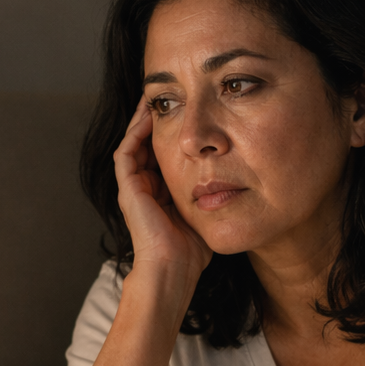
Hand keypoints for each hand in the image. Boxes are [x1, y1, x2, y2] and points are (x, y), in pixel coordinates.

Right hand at [114, 99, 210, 289]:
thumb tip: (237, 178)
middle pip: (148, 145)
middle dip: (157, 121)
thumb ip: (214, 195)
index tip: (188, 113)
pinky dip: (136, 131)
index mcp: (160, 194)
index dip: (175, 134)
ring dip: (143, 120)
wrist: (173, 269)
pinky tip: (149, 114)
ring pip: (134, 143)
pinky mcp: (128, 188)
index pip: (164, 155)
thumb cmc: (192, 251)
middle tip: (170, 97)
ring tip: (155, 97)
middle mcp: (144, 188)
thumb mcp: (207, 213)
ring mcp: (133, 188)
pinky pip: (126, 151)